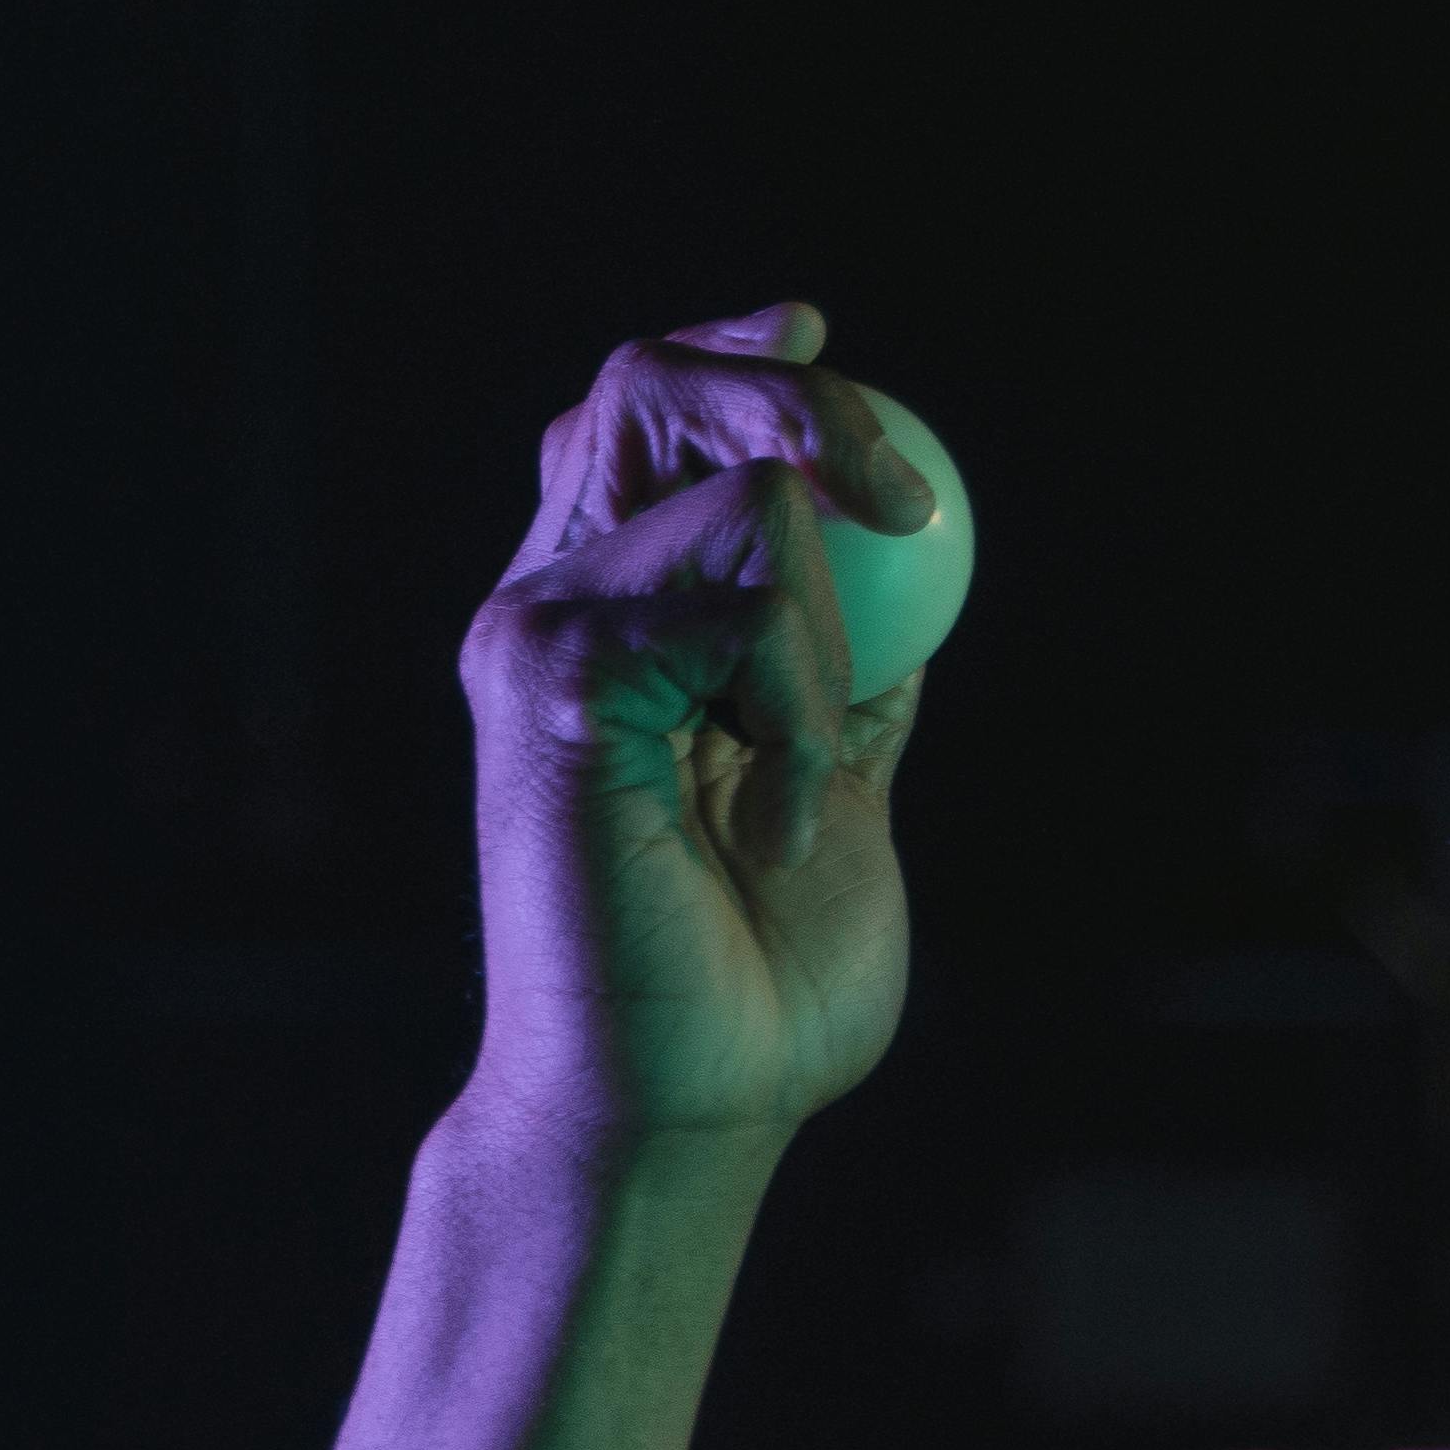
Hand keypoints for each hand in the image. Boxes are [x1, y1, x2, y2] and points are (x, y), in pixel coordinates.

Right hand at [452, 303, 938, 1187]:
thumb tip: (909, 574)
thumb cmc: (752, 988)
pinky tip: (776, 814)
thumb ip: (847, 681)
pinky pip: (739, 602)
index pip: (646, 417)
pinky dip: (799, 698)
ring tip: (806, 777)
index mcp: (612, 616)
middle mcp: (554, 600)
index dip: (735, 354)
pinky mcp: (552, 678)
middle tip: (904, 504)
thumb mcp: (833, 793)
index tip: (823, 340)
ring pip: (731, 490)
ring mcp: (540, 632)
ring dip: (829, 634)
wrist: (679, 1110)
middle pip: (651, 385)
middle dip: (795, 396)